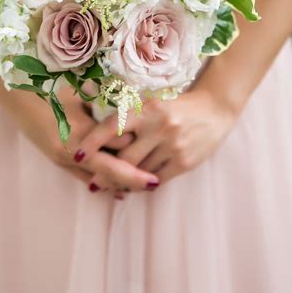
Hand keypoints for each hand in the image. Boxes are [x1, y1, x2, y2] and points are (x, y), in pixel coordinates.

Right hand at [0, 75, 154, 191]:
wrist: (11, 89)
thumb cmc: (46, 82)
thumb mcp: (77, 88)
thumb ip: (103, 102)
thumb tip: (131, 114)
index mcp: (78, 134)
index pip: (115, 154)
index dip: (136, 160)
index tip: (157, 164)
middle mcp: (69, 151)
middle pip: (108, 173)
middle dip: (131, 180)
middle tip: (155, 184)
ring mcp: (59, 157)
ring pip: (94, 178)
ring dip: (116, 183)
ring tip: (139, 187)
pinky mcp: (54, 157)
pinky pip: (81, 175)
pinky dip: (99, 180)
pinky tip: (113, 186)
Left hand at [76, 86, 238, 188]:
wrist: (215, 109)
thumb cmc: (176, 107)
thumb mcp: (153, 104)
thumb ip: (131, 119)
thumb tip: (103, 141)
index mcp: (147, 109)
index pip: (113, 126)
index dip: (93, 142)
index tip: (76, 155)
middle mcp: (159, 126)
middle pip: (124, 157)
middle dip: (106, 173)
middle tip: (93, 183)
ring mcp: (172, 145)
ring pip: (139, 172)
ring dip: (124, 182)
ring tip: (112, 187)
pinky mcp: (184, 162)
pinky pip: (156, 180)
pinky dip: (144, 184)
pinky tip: (137, 186)